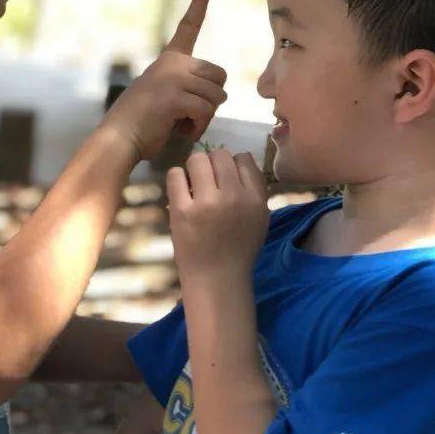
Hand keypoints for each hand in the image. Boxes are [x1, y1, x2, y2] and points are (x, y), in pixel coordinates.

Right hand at [101, 0, 227, 161]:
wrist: (120, 136)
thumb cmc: (142, 122)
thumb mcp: (164, 93)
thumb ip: (186, 85)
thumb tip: (217, 95)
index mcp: (170, 58)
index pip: (189, 24)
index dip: (200, 0)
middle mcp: (174, 63)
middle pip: (219, 75)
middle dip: (213, 98)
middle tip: (191, 113)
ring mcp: (175, 78)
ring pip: (217, 96)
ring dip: (205, 117)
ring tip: (181, 123)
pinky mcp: (177, 97)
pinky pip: (206, 111)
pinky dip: (199, 127)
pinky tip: (180, 130)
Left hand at [166, 148, 268, 279]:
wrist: (216, 278)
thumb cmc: (238, 248)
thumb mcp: (259, 217)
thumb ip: (253, 188)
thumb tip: (238, 158)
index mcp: (255, 198)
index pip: (244, 158)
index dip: (232, 163)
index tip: (225, 177)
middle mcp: (234, 197)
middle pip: (219, 155)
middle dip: (211, 163)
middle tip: (206, 179)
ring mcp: (207, 203)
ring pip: (197, 159)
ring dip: (193, 168)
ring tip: (193, 184)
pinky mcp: (182, 211)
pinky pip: (175, 175)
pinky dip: (176, 178)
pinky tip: (181, 191)